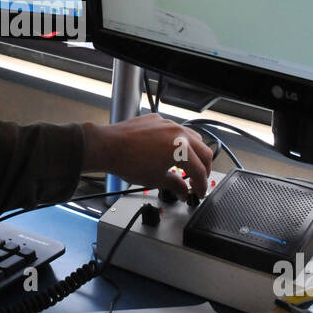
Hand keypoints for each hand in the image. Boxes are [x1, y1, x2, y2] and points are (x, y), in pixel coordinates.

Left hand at [81, 114, 214, 198]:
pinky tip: (170, 151)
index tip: (199, 192)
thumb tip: (183, 192)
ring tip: (188, 166)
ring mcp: (168, 124)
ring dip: (194, 153)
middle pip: (204, 152)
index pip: (200, 170)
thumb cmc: (128, 161)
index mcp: (182, 149)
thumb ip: (175, 186)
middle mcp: (178, 133)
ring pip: (192, 137)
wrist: (107, 146)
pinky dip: (178, 142)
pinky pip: (175, 130)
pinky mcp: (157, 120)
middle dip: (204, 169)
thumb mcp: (156, 179)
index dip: (202, 185)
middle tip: (199, 181)